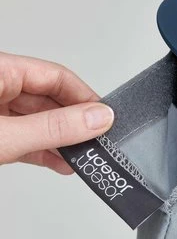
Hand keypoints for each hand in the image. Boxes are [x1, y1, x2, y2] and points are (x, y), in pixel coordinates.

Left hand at [0, 52, 113, 173]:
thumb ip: (52, 127)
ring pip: (37, 121)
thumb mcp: (4, 135)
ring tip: (81, 156)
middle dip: (74, 124)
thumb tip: (96, 118)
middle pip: (48, 99)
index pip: (55, 76)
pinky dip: (41, 150)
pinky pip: (22, 136)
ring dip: (60, 141)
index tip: (104, 119)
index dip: (84, 97)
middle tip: (97, 141)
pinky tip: (60, 162)